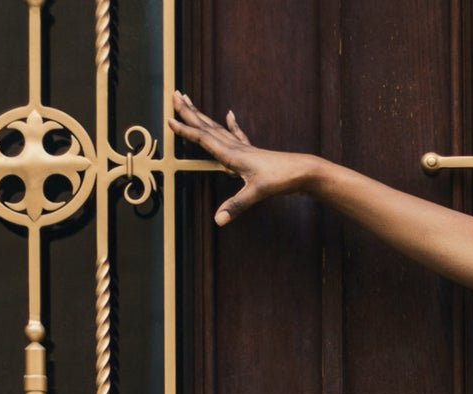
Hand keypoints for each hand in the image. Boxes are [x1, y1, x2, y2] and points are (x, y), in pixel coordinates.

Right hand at [168, 92, 312, 225]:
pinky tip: (230, 115)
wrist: (304, 172)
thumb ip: (236, 206)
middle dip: (189, 112)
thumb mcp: (257, 194)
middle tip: (174, 93)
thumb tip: (219, 220)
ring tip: (190, 101)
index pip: (204, 139)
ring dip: (202, 116)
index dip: (186, 131)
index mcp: (232, 155)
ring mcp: (245, 148)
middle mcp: (236, 147)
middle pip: (208, 126)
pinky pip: (238, 135)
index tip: (169, 119)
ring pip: (218, 128)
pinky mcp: (254, 152)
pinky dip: (232, 125)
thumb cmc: (281, 180)